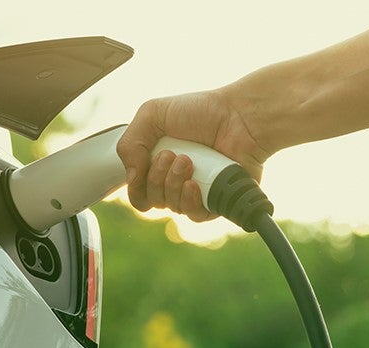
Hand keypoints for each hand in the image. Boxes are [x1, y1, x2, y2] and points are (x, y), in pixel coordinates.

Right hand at [117, 89, 270, 221]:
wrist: (239, 116)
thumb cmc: (201, 111)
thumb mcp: (152, 114)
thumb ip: (129, 143)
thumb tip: (131, 179)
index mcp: (158, 163)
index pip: (137, 191)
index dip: (136, 185)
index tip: (145, 161)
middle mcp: (175, 180)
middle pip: (151, 201)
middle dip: (157, 178)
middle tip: (173, 154)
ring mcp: (197, 191)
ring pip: (172, 208)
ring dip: (173, 185)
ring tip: (188, 161)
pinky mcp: (217, 200)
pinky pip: (196, 216)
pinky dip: (190, 202)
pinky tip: (194, 184)